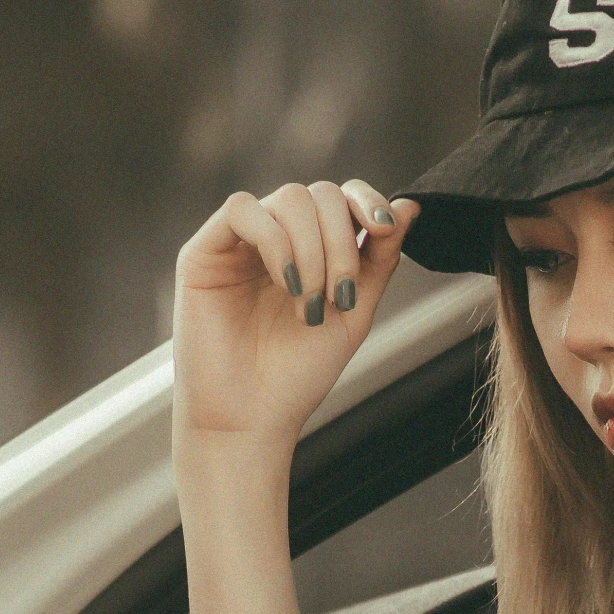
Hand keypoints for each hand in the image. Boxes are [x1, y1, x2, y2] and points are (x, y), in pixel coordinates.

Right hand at [172, 179, 421, 456]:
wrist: (251, 419)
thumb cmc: (296, 375)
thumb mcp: (353, 313)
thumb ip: (379, 260)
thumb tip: (410, 206)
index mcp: (309, 249)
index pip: (340, 197)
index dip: (365, 200)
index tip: (383, 229)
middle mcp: (274, 239)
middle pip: (319, 194)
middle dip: (341, 242)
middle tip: (339, 296)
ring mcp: (238, 243)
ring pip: (288, 198)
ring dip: (313, 249)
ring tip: (309, 303)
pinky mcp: (203, 252)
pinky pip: (242, 209)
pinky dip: (274, 240)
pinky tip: (286, 282)